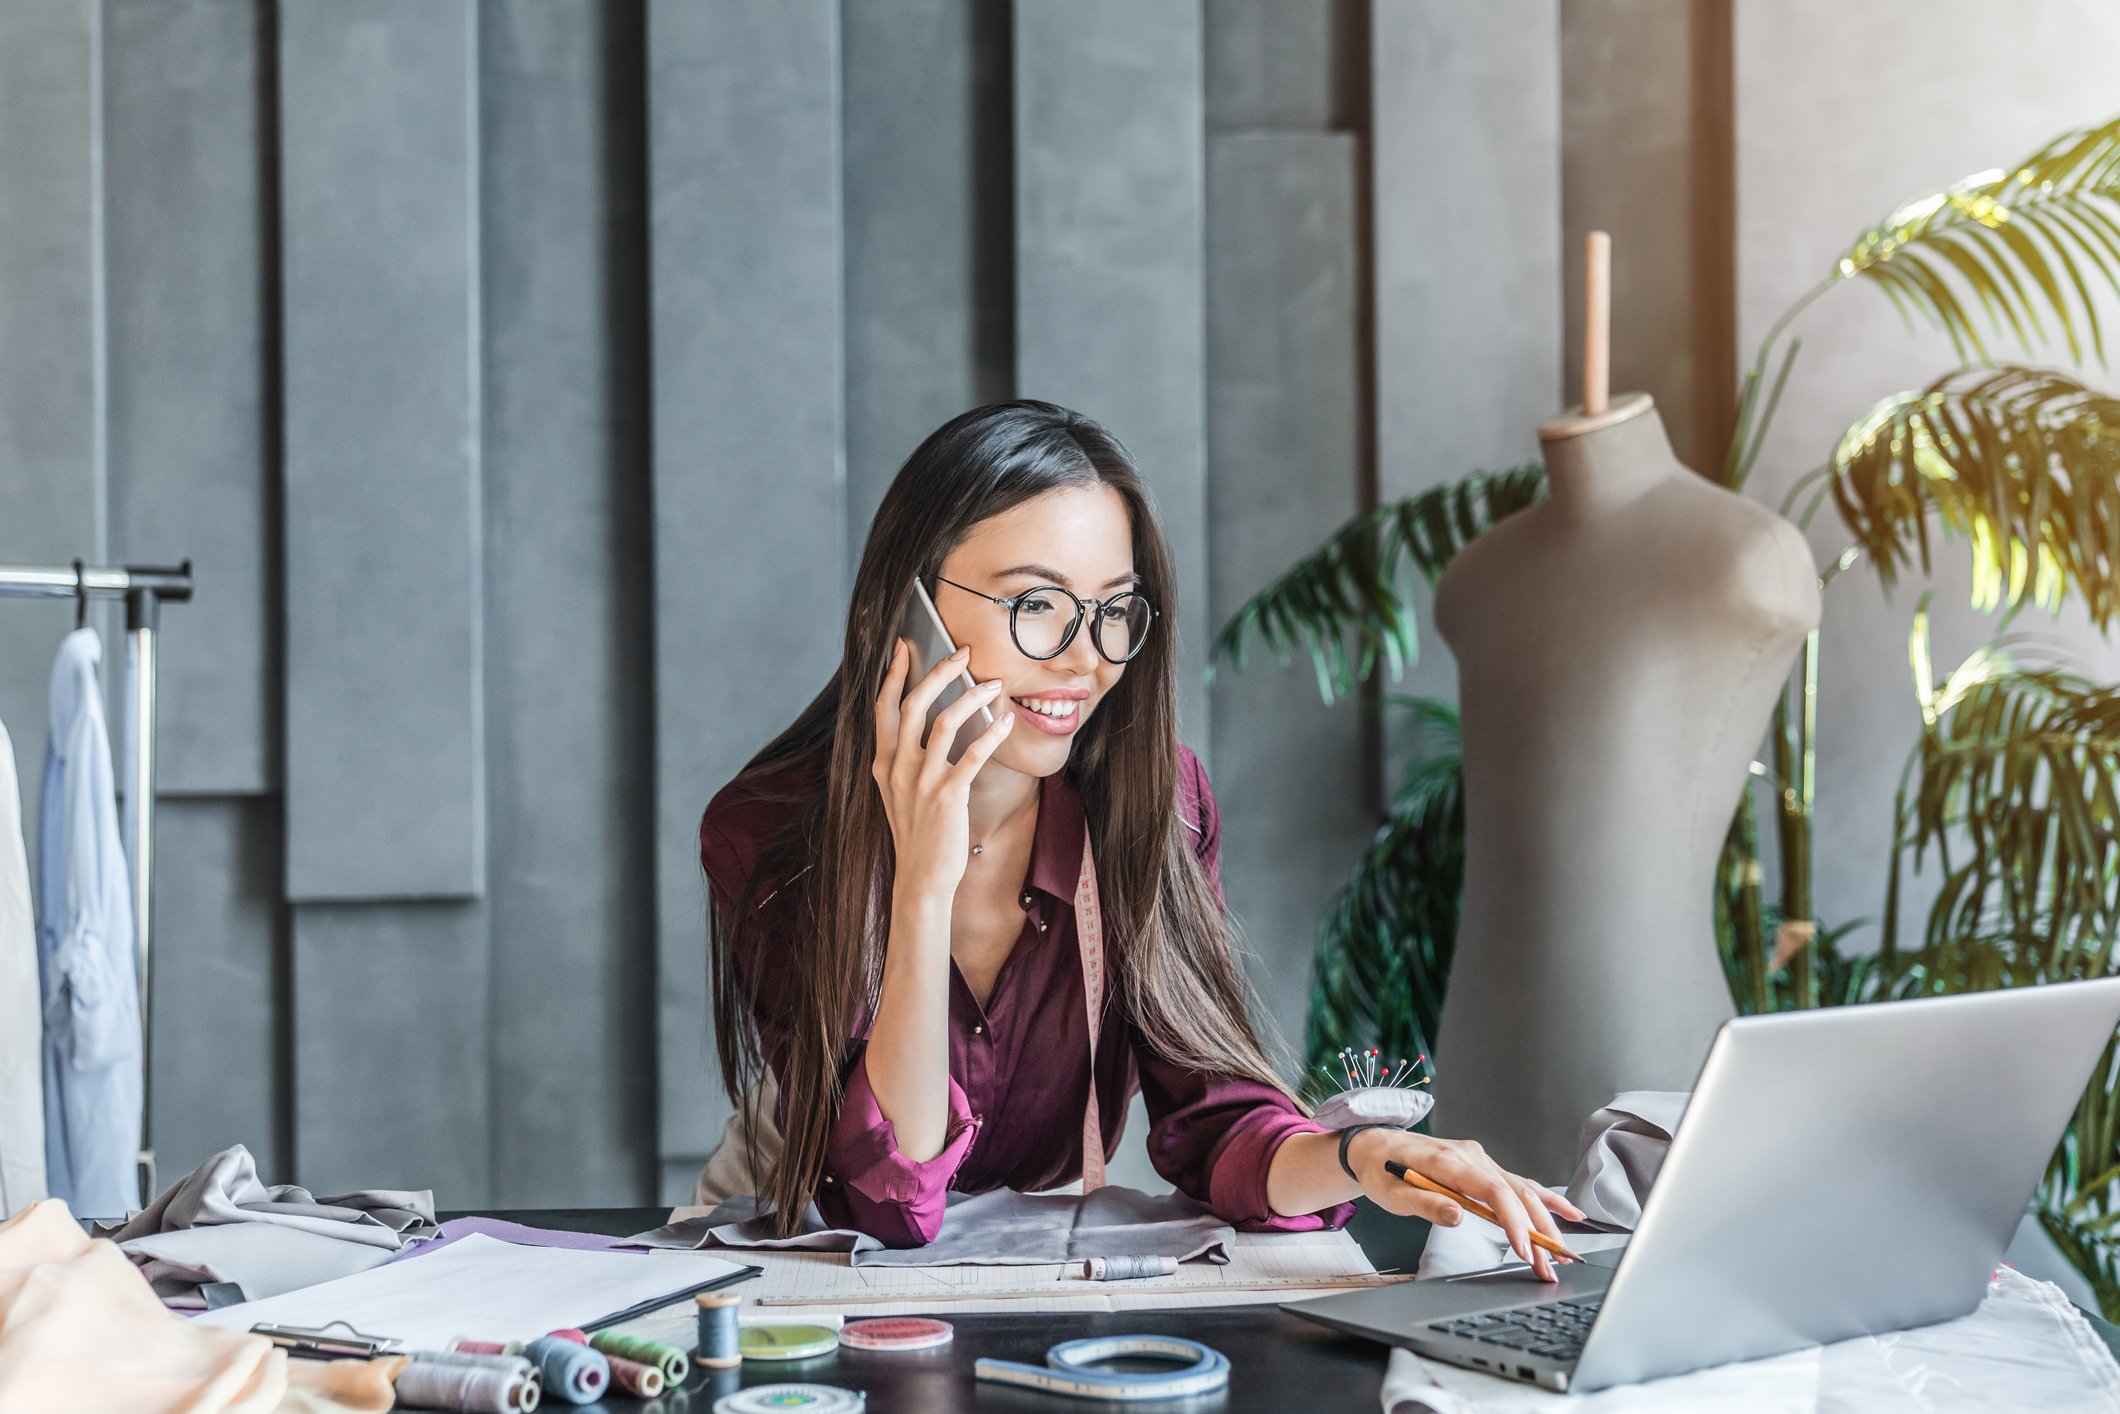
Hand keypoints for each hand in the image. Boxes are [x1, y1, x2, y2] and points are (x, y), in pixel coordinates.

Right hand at [871, 637, 1015, 900]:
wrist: (921, 878)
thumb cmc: (917, 833)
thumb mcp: (897, 793)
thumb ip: (903, 759)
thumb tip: (925, 723)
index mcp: (883, 763)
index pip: (884, 708)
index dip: (893, 674)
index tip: (905, 646)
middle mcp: (897, 767)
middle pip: (913, 704)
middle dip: (938, 672)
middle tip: (962, 651)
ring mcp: (921, 781)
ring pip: (943, 722)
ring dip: (970, 696)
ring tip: (993, 684)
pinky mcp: (947, 796)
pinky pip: (972, 754)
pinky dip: (991, 733)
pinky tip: (1006, 722)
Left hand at [1347, 1129, 1584, 1280]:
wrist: (1374, 1146)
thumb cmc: (1382, 1170)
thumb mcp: (1393, 1192)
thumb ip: (1426, 1202)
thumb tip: (1457, 1215)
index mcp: (1450, 1162)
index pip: (1494, 1191)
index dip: (1514, 1221)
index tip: (1524, 1249)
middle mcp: (1471, 1157)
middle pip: (1516, 1193)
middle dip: (1538, 1231)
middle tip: (1551, 1266)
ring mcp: (1480, 1160)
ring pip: (1522, 1190)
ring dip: (1544, 1222)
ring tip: (1562, 1253)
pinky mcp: (1482, 1167)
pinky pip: (1518, 1184)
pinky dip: (1544, 1200)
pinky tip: (1568, 1214)